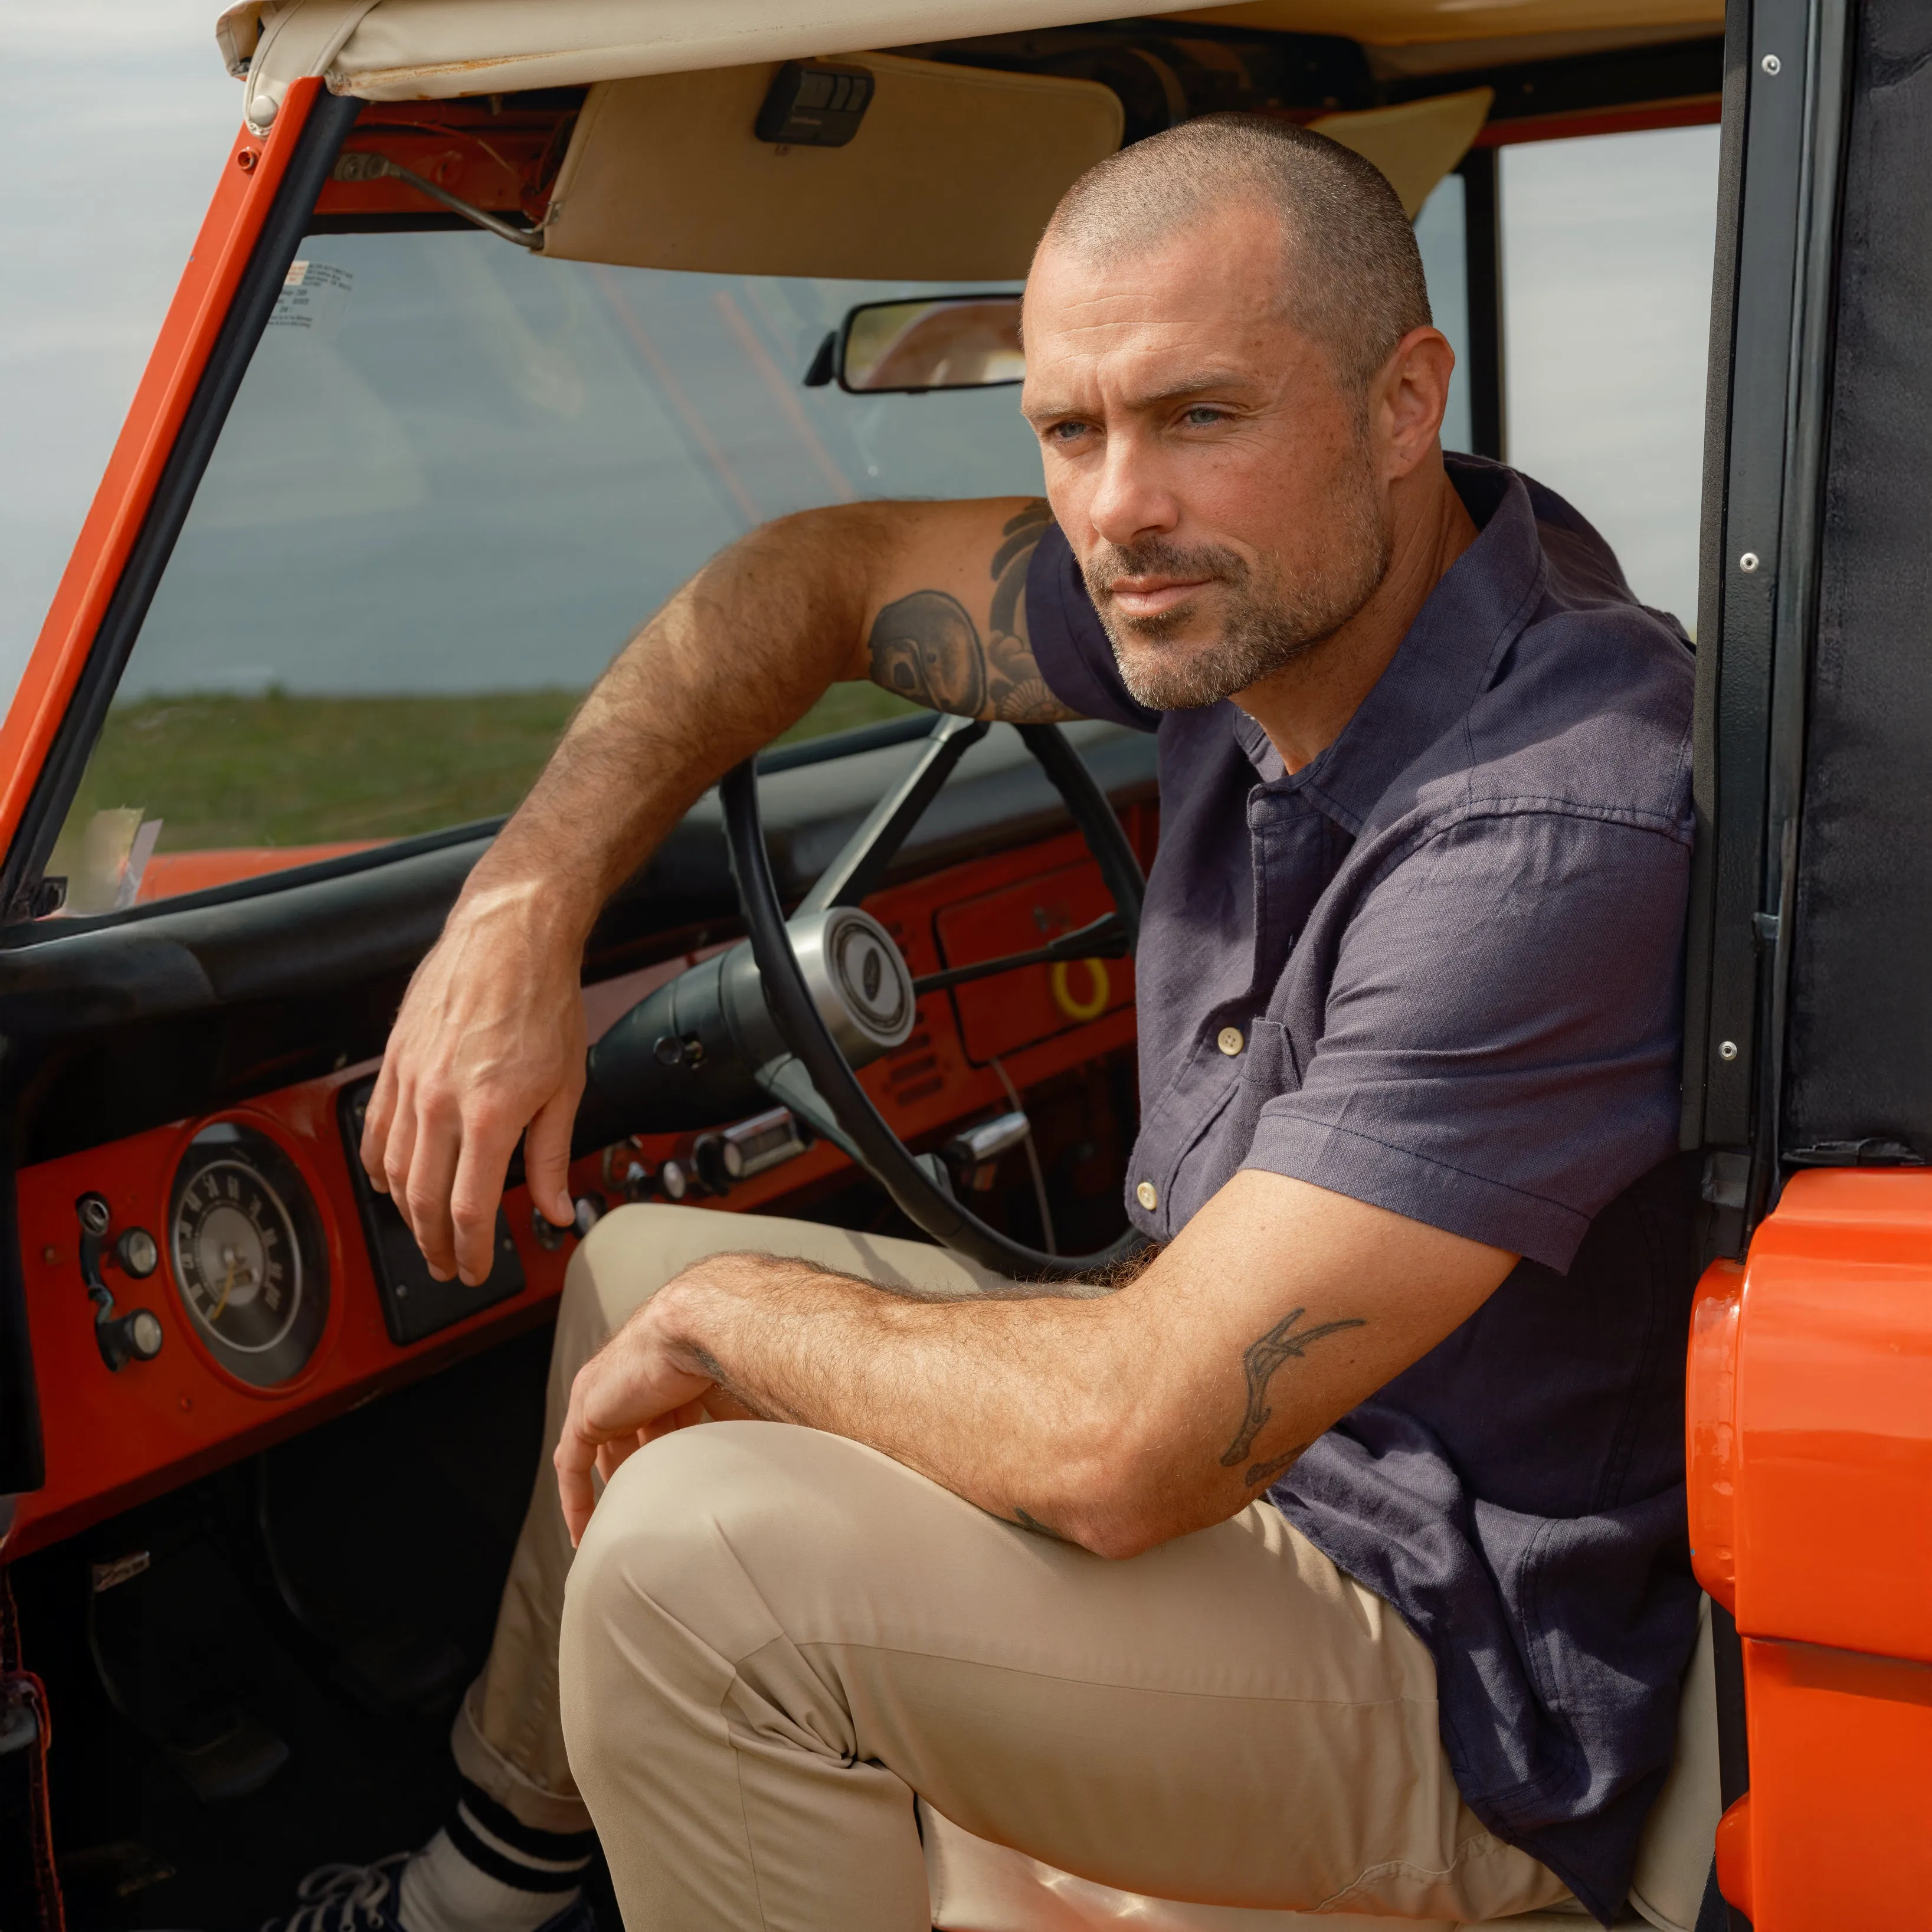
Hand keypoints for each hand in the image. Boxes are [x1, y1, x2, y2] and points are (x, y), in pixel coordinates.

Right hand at [361, 878, 587, 1285]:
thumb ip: (552, 1156)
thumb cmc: (544, 1001)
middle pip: (423, 1202)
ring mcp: (409, 1081)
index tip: (478, 1271)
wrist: (509, 935)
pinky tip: (390, 1185)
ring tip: (425, 1236)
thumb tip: (555, 1211)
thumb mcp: (567, 1085)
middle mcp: (441, 1102)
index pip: (469, 1210)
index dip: (472, 1251)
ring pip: (392, 1172)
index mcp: (490, 1114)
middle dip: (435, 1246)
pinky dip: (378, 1167)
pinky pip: (373, 1130)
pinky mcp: (392, 1062)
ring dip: (405, 1215)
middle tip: (450, 1267)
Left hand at [555, 1296, 716, 1544]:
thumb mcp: (737, 1400)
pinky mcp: (588, 1413)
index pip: (662, 1425)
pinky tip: (584, 1530)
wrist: (703, 1326)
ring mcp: (607, 1395)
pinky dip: (576, 1497)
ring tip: (627, 1530)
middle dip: (641, 1477)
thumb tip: (768, 1460)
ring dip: (614, 1490)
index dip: (666, 1459)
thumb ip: (738, 1427)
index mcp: (670, 1376)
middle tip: (655, 1515)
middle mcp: (635, 1381)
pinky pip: (572, 1464)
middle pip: (632, 1440)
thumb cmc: (732, 1354)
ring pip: (604, 1452)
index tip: (676, 1492)